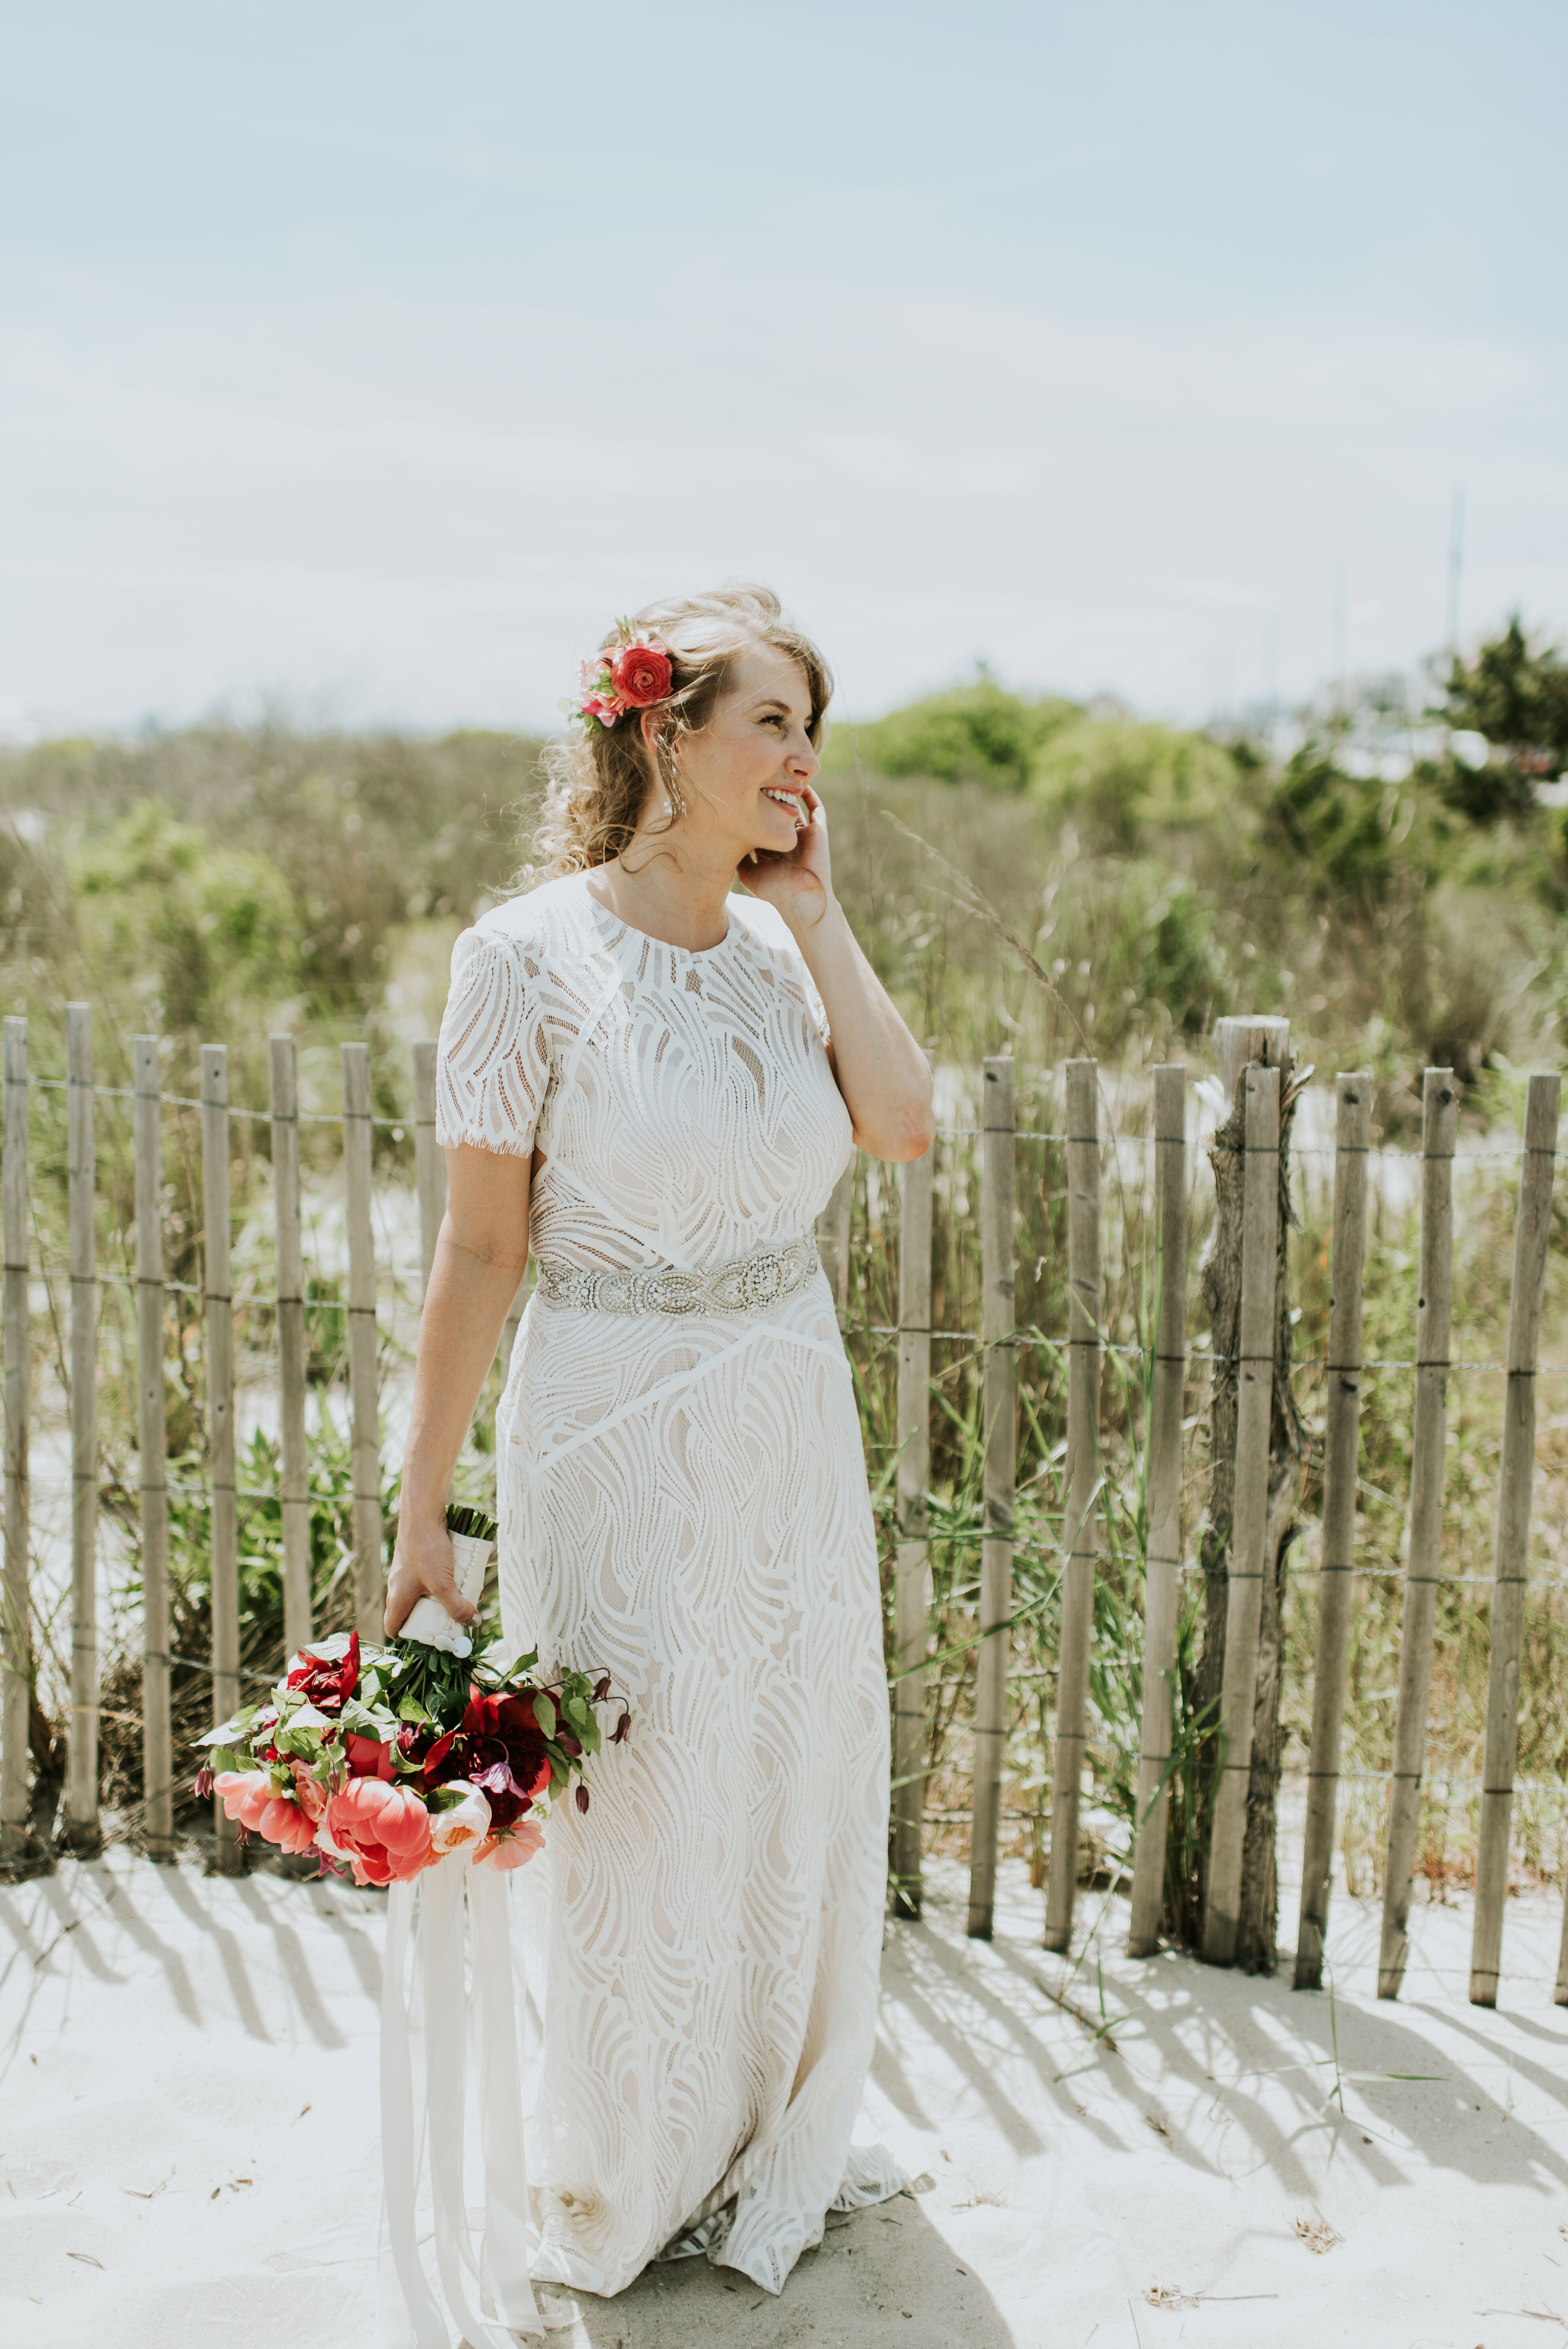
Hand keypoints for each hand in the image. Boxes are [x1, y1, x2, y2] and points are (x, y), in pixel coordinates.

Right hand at [384, 1515, 475, 1637]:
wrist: (423, 1514)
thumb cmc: (426, 1549)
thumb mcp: (443, 1584)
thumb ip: (457, 1606)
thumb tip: (474, 1623)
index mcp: (397, 1598)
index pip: (393, 1627)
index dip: (408, 1638)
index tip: (430, 1640)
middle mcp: (399, 1587)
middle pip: (413, 1613)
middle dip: (434, 1619)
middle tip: (453, 1621)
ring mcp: (409, 1573)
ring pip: (425, 1595)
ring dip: (444, 1600)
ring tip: (465, 1599)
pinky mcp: (419, 1560)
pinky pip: (431, 1579)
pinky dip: (445, 1583)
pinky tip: (464, 1578)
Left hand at [741, 784, 833, 935]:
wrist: (801, 898)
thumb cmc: (774, 889)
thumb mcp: (748, 872)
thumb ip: (738, 854)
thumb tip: (723, 836)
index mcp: (772, 848)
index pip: (761, 823)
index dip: (751, 809)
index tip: (738, 794)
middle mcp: (788, 839)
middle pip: (776, 811)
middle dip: (767, 796)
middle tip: (754, 777)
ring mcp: (803, 833)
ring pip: (795, 806)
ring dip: (787, 791)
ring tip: (775, 772)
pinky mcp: (819, 829)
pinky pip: (816, 806)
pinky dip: (809, 792)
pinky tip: (798, 780)